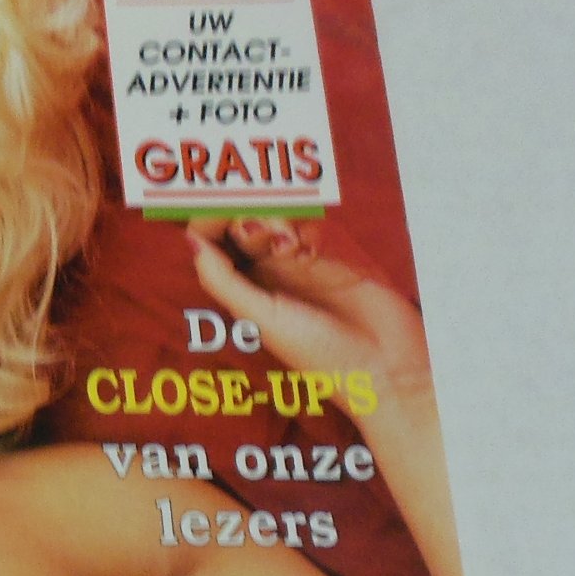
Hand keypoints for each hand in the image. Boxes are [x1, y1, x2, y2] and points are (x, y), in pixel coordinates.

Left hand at [187, 217, 431, 399]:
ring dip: (275, 222)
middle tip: (265, 236)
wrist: (384, 364)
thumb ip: (224, 280)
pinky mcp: (327, 260)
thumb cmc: (321, 355)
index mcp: (240, 295)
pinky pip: (305, 227)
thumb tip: (190, 239)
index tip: (218, 211)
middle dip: (246, 217)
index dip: (210, 221)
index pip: (210, 245)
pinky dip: (302, 228)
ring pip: (271, 221)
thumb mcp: (263, 319)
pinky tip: (308, 250)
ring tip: (289, 248)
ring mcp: (295, 267)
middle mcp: (263, 279)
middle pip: (238, 226)